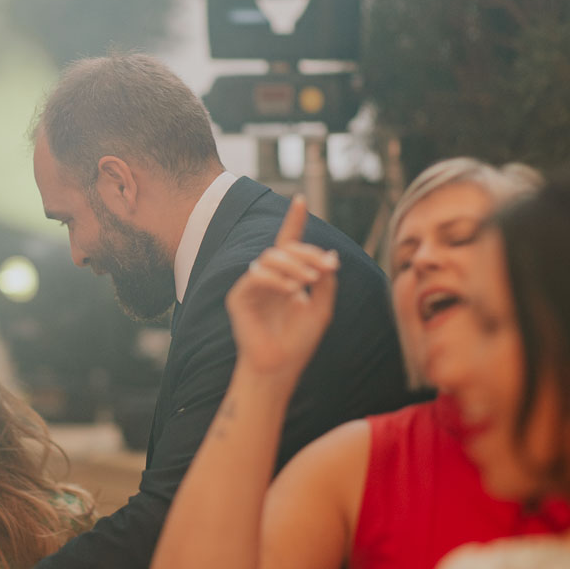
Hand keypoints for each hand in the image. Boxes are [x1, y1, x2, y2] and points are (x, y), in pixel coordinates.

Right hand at [225, 198, 337, 379]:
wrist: (280, 368)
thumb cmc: (299, 342)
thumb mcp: (321, 308)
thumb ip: (325, 281)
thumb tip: (330, 255)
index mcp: (286, 277)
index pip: (288, 243)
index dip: (294, 221)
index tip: (301, 200)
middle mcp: (267, 277)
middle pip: (284, 249)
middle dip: (307, 254)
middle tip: (326, 267)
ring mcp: (251, 286)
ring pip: (270, 258)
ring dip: (294, 266)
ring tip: (310, 281)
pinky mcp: (238, 298)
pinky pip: (255, 276)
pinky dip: (276, 279)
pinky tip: (292, 291)